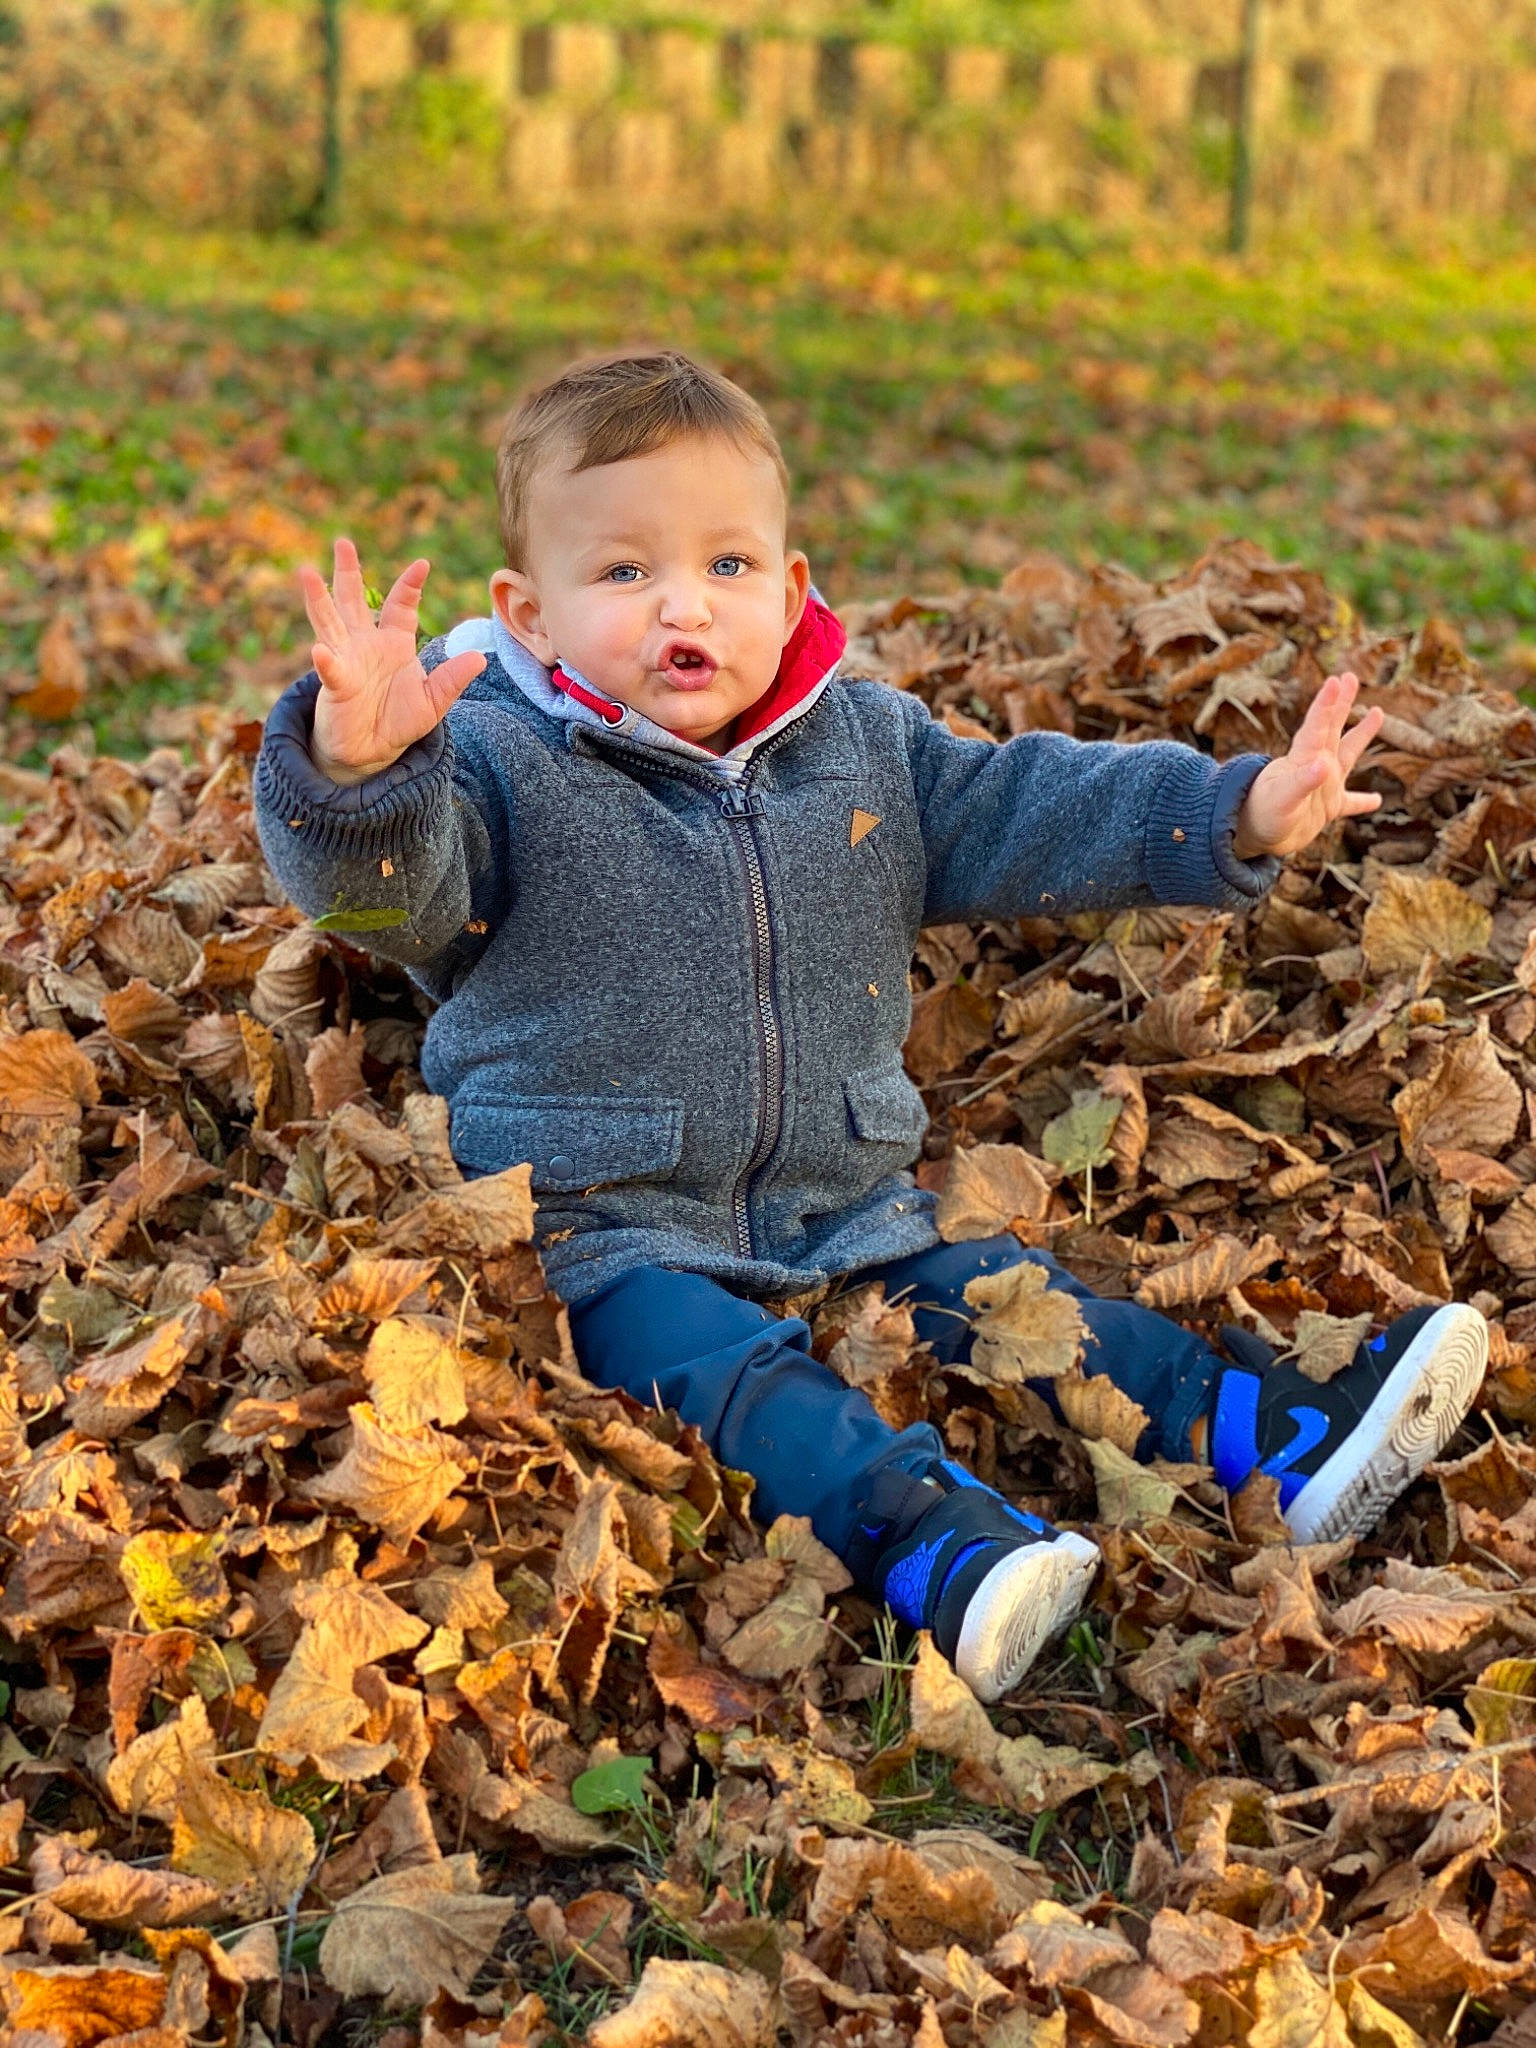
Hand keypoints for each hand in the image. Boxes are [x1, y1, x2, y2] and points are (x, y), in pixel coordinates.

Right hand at [301, 538, 484, 785]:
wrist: (372, 751)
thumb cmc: (399, 721)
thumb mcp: (433, 701)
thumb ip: (452, 679)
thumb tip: (480, 658)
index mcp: (393, 642)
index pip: (400, 605)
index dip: (410, 585)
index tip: (422, 564)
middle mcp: (365, 644)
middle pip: (353, 600)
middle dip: (348, 571)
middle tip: (343, 542)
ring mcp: (345, 660)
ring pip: (329, 622)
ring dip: (318, 598)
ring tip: (306, 572)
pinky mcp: (335, 685)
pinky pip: (330, 669)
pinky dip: (326, 660)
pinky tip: (320, 651)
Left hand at [1232, 671, 1383, 859]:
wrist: (1251, 835)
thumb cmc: (1262, 814)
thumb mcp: (1282, 799)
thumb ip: (1302, 781)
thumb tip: (1324, 765)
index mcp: (1302, 759)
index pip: (1317, 726)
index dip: (1327, 703)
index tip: (1337, 680)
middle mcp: (1314, 766)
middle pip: (1331, 729)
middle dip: (1341, 703)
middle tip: (1350, 677)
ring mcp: (1322, 787)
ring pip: (1347, 755)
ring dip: (1361, 735)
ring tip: (1377, 712)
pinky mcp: (1326, 809)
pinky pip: (1350, 803)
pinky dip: (1362, 802)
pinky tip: (1376, 801)